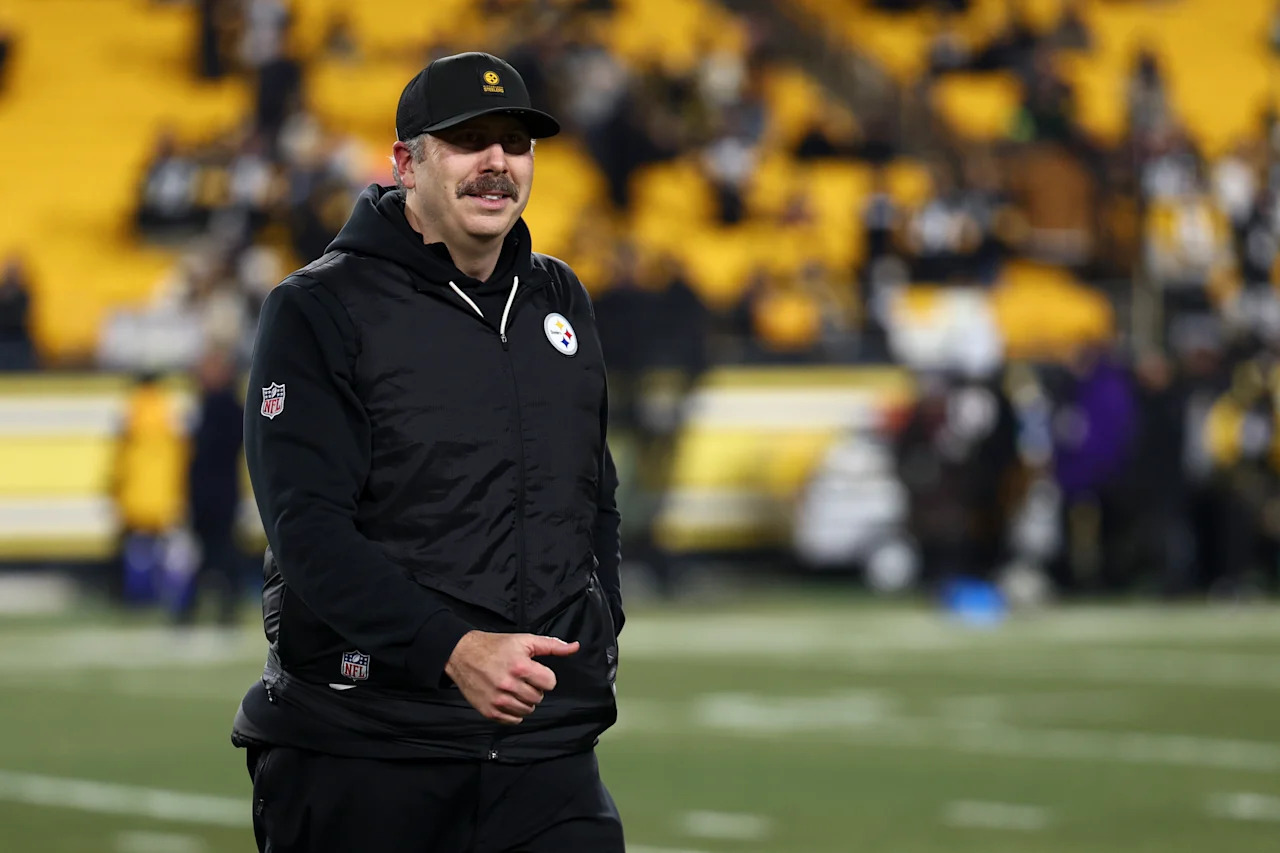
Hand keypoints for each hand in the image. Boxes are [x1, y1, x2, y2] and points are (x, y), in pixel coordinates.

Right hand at [444, 631, 578, 724]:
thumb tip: (574, 647)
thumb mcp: (525, 640)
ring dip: (524, 700)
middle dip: (533, 688)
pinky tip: (507, 697)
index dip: (544, 676)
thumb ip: (552, 645)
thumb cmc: (495, 646)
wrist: (462, 654)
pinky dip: (513, 711)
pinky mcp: (489, 711)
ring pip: (528, 710)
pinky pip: (513, 720)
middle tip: (521, 678)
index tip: (534, 671)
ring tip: (514, 687)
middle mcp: (509, 685)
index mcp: (520, 667)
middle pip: (539, 697)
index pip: (550, 683)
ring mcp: (498, 700)